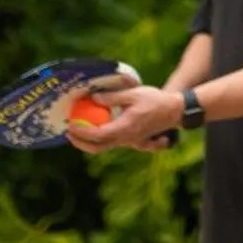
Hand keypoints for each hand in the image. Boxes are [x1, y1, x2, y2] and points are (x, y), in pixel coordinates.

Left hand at [66, 85, 182, 154]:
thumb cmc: (154, 100)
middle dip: (80, 143)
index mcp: (124, 128)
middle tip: (69, 133)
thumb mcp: (133, 94)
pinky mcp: (132, 141)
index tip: (70, 126)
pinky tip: (96, 131)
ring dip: (89, 142)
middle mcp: (125, 139)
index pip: (98, 135)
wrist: (173, 111)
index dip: (82, 133)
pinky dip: (100, 140)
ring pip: (104, 147)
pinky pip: (113, 144)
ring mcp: (129, 142)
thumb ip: (112, 97)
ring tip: (78, 131)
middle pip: (98, 148)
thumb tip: (93, 98)